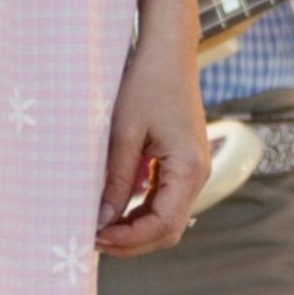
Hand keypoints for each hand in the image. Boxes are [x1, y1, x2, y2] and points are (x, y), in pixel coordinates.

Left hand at [96, 37, 204, 257]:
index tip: (94, 237)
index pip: (163, 224)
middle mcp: (199, 173)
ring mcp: (195, 169)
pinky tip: (116, 208)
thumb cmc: (146, 84)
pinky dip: (142, 212)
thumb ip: (116, 180)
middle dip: (133, 241)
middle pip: (169, 229)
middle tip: (94, 239)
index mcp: (188, 167)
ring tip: (100, 226)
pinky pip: (167, 200)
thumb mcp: (124, 133)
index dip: (129, 239)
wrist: (167, 52)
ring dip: (137, 229)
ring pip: (168, 219)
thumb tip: (101, 221)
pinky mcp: (185, 163)